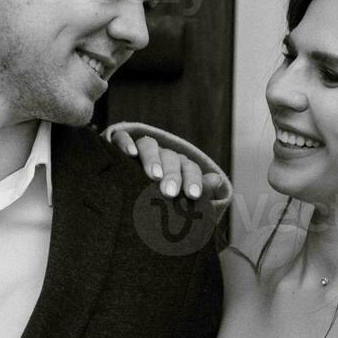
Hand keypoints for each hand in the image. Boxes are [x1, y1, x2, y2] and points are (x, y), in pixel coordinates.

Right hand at [109, 131, 228, 201]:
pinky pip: (122, 139)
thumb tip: (218, 180)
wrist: (127, 192)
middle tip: (170, 193)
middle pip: (170, 158)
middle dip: (172, 174)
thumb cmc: (158, 198)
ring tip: (153, 176)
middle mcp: (161, 155)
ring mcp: (140, 150)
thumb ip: (200, 189)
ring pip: (149, 145)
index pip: (189, 168)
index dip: (193, 180)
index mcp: (178, 166)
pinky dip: (126, 143)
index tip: (193, 195)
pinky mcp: (119, 147)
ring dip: (152, 159)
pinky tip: (130, 154)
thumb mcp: (178, 197)